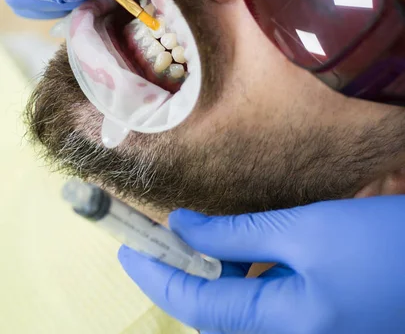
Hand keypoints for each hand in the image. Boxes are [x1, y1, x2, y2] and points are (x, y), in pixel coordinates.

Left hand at [118, 196, 404, 333]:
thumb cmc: (382, 244)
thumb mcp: (306, 231)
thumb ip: (238, 235)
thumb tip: (182, 228)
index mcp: (286, 328)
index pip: (198, 305)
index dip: (157, 276)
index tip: (127, 250)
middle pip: (217, 315)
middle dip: (183, 279)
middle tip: (162, 241)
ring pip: (241, 313)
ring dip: (214, 279)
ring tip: (200, 242)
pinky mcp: (321, 325)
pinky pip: (268, 309)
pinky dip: (246, 281)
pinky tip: (247, 253)